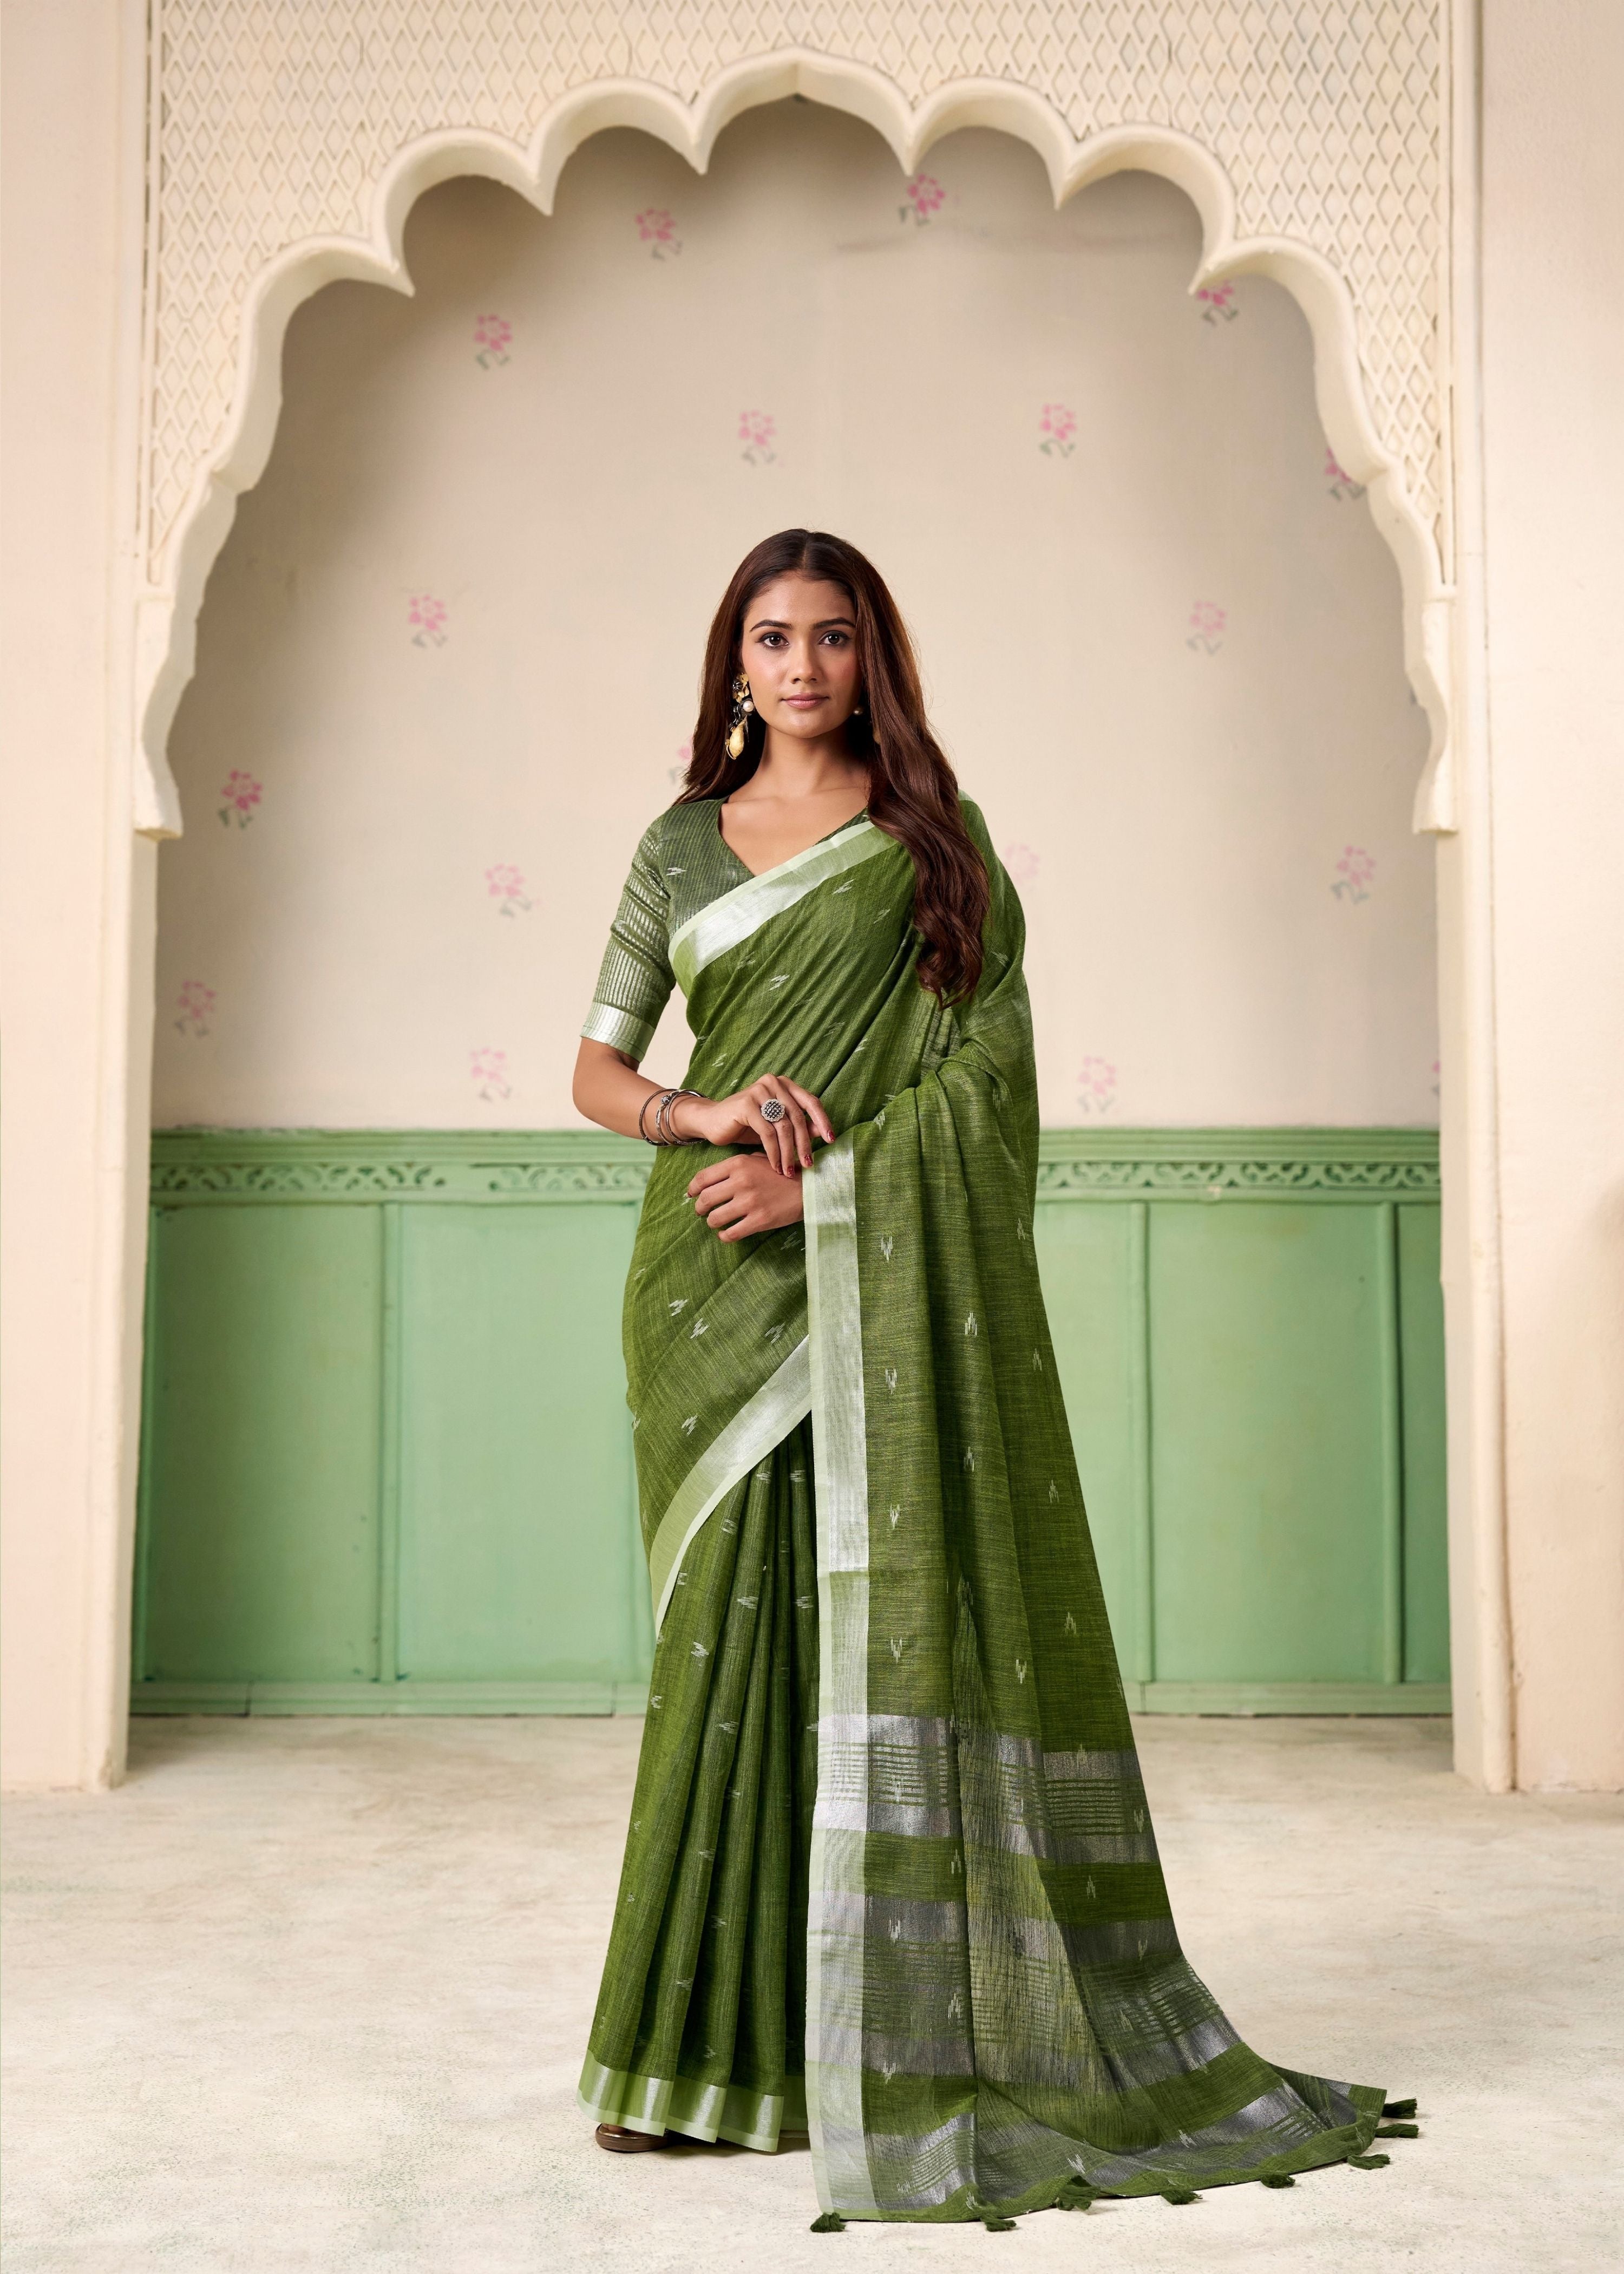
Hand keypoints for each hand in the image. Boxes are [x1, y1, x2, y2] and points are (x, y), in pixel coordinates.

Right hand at [674, 1073, 832, 1176]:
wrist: (712, 1121)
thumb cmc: (746, 1125)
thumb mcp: (776, 1127)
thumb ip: (798, 1126)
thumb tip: (822, 1133)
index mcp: (784, 1084)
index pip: (811, 1101)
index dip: (823, 1121)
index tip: (831, 1141)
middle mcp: (773, 1083)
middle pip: (798, 1117)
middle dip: (805, 1145)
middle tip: (808, 1165)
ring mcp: (759, 1091)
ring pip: (784, 1127)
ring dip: (789, 1152)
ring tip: (790, 1170)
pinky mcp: (746, 1104)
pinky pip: (767, 1133)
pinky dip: (774, 1152)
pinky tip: (775, 1165)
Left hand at [688, 1154, 805, 1241]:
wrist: (809, 1188)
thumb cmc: (783, 1173)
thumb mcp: (759, 1159)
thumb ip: (737, 1166)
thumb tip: (712, 1179)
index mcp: (739, 1164)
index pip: (703, 1177)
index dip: (692, 1188)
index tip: (691, 1195)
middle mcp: (741, 1182)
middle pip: (705, 1199)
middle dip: (699, 1208)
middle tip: (701, 1211)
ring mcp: (750, 1202)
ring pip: (715, 1218)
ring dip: (711, 1222)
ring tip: (715, 1222)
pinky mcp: (759, 1220)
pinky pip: (731, 1234)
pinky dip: (724, 1236)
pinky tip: (725, 1234)